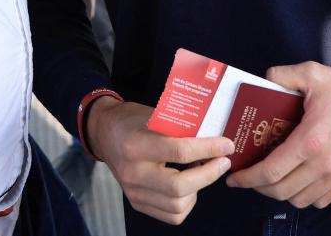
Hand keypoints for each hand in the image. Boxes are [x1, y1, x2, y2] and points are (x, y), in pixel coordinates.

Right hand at [87, 98, 233, 224]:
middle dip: (209, 174)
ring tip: (205, 171)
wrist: (104, 133)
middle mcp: (133, 172)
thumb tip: (215, 136)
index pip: (180, 151)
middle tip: (223, 161)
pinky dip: (187, 203)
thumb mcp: (154, 115)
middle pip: (180, 186)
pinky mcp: (137, 202)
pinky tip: (190, 186)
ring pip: (177, 205)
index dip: (209, 149)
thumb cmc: (132, 120)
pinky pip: (171, 215)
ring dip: (199, 189)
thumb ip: (181, 128)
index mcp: (137, 145)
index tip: (226, 145)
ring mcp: (134, 191)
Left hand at [225, 59, 330, 208]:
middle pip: (281, 191)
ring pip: (300, 200)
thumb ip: (281, 76)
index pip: (270, 172)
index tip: (234, 178)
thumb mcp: (311, 73)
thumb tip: (262, 81)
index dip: (247, 178)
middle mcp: (324, 164)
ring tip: (271, 179)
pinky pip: (320, 200)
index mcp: (310, 141)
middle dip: (259, 187)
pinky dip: (304, 196)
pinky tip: (297, 182)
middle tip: (249, 176)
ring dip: (281, 193)